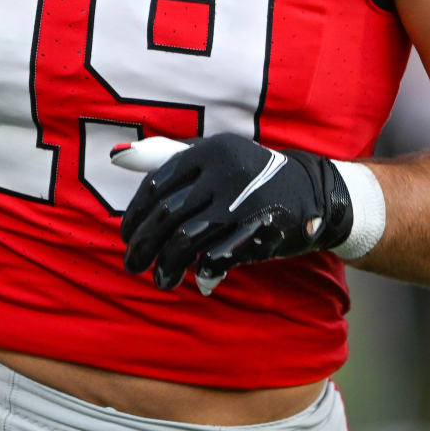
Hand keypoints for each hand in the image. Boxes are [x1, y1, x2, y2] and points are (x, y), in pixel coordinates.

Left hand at [112, 133, 353, 294]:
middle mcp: (225, 172)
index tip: (127, 236)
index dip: (136, 215)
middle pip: (167, 215)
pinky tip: (198, 279)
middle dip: (143, 245)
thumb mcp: (215, 159)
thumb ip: (169, 160)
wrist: (312, 190)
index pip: (157, 185)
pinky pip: (217, 257)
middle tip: (132, 263)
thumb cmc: (250, 177)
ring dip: (166, 265)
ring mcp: (244, 202)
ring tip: (159, 279)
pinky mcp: (261, 230)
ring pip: (186, 240)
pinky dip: (203, 272)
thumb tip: (117, 159)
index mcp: (210, 151)